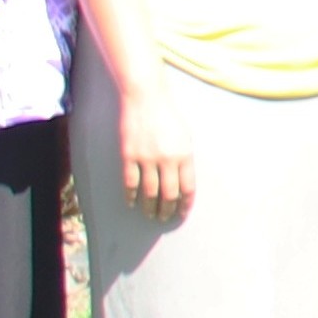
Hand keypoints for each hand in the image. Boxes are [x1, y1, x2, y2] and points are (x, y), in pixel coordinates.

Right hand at [114, 93, 195, 223]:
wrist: (145, 99)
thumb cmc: (168, 117)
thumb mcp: (185, 137)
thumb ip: (184, 159)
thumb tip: (182, 182)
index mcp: (185, 155)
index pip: (188, 188)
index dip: (185, 204)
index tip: (182, 214)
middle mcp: (167, 159)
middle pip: (169, 194)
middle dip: (167, 210)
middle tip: (164, 219)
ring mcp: (147, 158)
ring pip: (149, 192)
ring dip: (150, 207)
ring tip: (150, 214)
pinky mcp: (129, 156)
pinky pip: (130, 182)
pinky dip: (131, 196)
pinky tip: (132, 203)